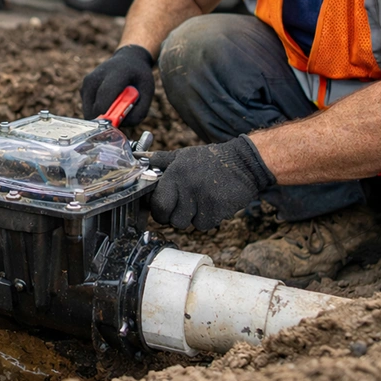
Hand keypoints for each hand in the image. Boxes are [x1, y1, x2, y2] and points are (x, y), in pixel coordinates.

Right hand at [81, 44, 154, 124]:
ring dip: (102, 115)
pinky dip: (98, 111)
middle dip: (106, 119)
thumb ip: (138, 111)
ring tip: (115, 105)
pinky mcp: (83, 88)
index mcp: (116, 72)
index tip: (113, 124)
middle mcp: (96, 76)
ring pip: (89, 112)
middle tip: (119, 116)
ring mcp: (87, 82)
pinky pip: (88, 109)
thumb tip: (120, 126)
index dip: (107, 113)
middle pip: (94, 108)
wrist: (128, 60)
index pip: (105, 94)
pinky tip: (108, 101)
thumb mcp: (148, 92)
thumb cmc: (139, 78)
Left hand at [147, 135, 275, 230]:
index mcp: (174, 174)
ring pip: (186, 224)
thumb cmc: (211, 160)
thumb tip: (137, 159)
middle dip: (171, 217)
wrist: (244, 163)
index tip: (162, 206)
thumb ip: (159, 160)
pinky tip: (211, 206)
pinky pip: (204, 225)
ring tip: (198, 203)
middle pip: (169, 219)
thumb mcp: (183, 155)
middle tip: (179, 209)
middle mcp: (186, 188)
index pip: (156, 203)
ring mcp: (202, 200)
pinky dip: (206, 220)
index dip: (157, 208)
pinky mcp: (217, 210)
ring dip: (190, 218)